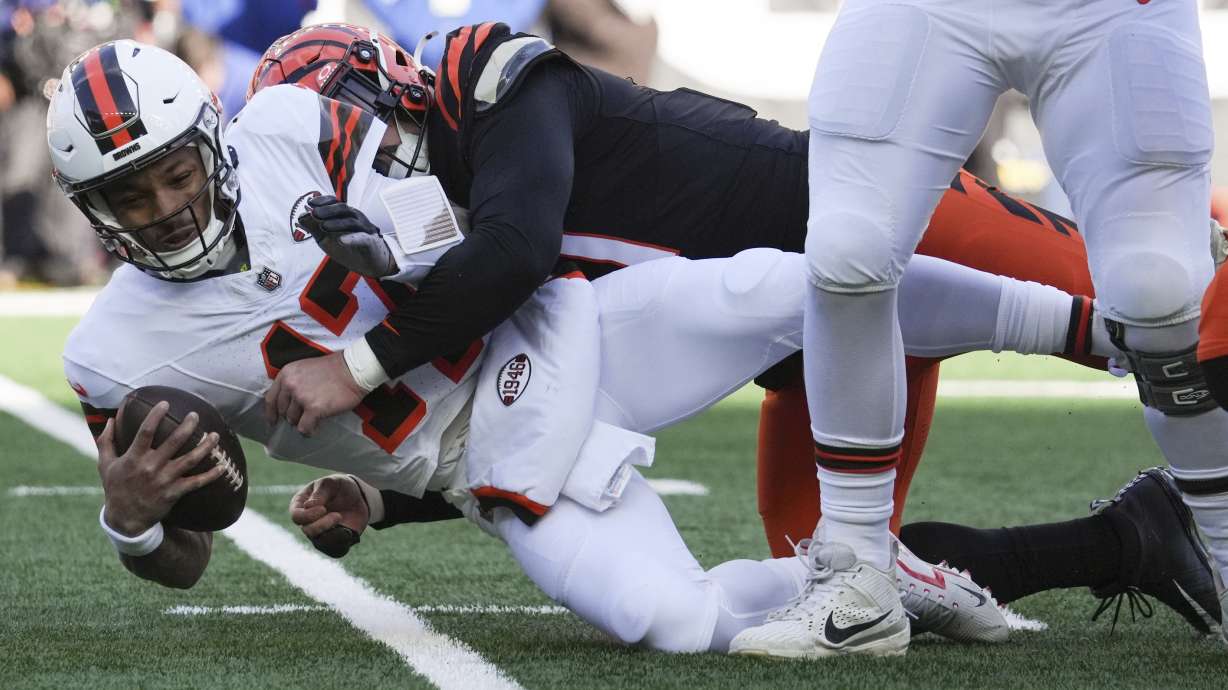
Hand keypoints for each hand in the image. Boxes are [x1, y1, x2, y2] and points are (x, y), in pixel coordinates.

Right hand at [97, 402, 224, 534]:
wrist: (125, 519)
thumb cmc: (115, 488)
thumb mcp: (105, 464)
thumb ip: (106, 441)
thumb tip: (110, 419)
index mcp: (134, 458)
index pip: (145, 432)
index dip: (155, 416)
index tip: (165, 403)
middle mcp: (150, 467)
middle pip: (173, 443)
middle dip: (187, 427)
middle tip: (195, 415)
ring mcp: (164, 480)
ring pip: (189, 460)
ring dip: (204, 447)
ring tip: (215, 435)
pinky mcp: (174, 493)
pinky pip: (196, 482)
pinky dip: (210, 475)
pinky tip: (222, 466)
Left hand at [263, 351, 365, 434]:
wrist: (353, 370)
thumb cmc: (334, 369)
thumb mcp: (305, 368)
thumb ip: (293, 382)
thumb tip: (288, 402)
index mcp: (287, 374)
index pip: (271, 398)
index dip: (271, 412)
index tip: (273, 421)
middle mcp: (291, 385)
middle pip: (283, 411)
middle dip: (292, 416)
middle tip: (304, 416)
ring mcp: (302, 397)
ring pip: (293, 420)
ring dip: (303, 422)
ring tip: (315, 418)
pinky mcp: (314, 409)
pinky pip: (304, 428)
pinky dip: (310, 430)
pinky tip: (316, 427)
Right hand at [290, 475, 369, 557]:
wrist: (358, 497)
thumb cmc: (339, 487)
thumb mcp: (331, 483)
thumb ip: (320, 492)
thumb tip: (307, 506)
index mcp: (301, 505)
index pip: (296, 516)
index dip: (308, 516)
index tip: (323, 509)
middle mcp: (307, 522)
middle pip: (308, 531)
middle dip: (322, 525)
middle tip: (337, 515)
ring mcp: (319, 533)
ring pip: (320, 543)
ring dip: (333, 534)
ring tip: (342, 520)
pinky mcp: (334, 541)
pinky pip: (335, 550)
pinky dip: (342, 543)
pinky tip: (348, 532)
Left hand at [298, 195, 395, 277]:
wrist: (369, 264)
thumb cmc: (348, 248)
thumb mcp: (326, 239)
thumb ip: (314, 228)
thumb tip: (300, 216)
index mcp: (345, 215)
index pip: (335, 202)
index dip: (323, 201)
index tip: (310, 203)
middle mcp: (356, 218)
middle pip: (343, 209)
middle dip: (327, 210)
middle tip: (314, 213)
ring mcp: (364, 230)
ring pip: (351, 221)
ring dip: (336, 223)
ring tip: (323, 226)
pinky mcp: (371, 243)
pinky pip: (362, 238)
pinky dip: (352, 238)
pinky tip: (341, 240)